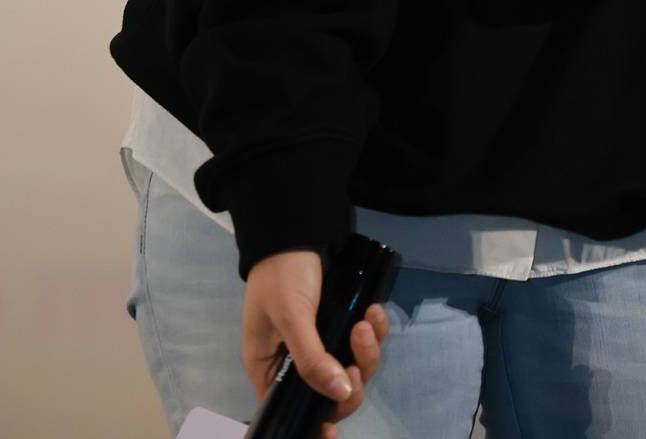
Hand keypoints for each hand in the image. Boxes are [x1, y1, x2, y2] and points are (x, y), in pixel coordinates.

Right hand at [243, 248, 389, 433]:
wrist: (298, 228)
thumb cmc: (281, 275)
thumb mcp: (291, 317)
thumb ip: (311, 359)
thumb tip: (339, 396)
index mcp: (270, 369)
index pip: (291, 410)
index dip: (312, 423)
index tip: (331, 429)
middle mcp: (296, 363)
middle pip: (329, 395)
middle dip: (349, 384)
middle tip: (355, 365)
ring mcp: (323, 343)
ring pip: (352, 368)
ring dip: (365, 353)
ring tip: (366, 323)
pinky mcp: (343, 324)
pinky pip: (364, 342)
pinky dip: (374, 331)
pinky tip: (375, 312)